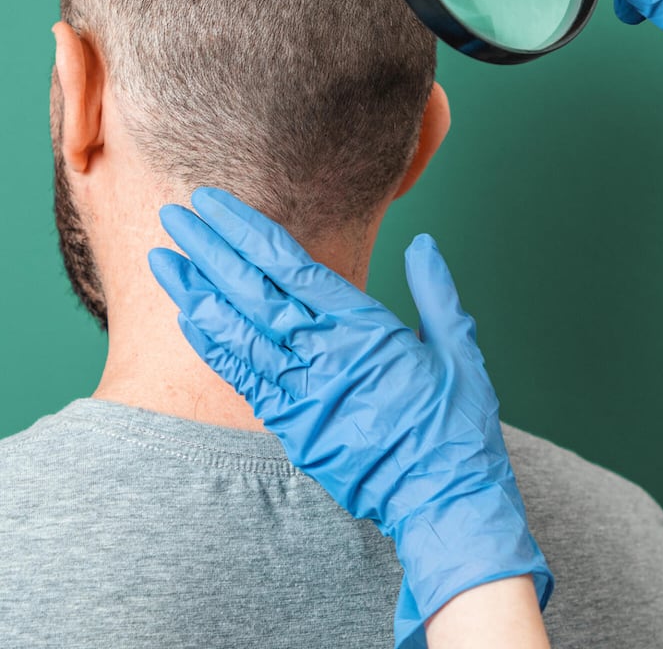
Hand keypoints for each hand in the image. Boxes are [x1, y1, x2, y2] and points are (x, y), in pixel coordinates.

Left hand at [148, 187, 552, 648]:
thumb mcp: (458, 350)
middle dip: (209, 249)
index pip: (289, 265)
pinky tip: (187, 318)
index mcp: (362, 327)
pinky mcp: (291, 425)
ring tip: (163, 260)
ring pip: (236, 331)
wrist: (442, 500)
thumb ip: (435, 292)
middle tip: (174, 215)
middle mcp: (323, 353)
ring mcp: (301, 391)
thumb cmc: (455, 425)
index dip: (245, 230)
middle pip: (251, 290)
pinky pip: (242, 379)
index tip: (215, 203)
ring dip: (196, 292)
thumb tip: (423, 244)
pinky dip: (212, 346)